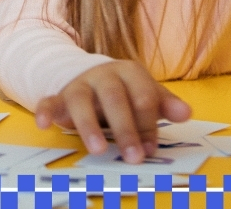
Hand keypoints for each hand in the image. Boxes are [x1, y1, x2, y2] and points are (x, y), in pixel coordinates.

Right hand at [35, 59, 190, 163]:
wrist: (88, 75)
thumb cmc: (123, 91)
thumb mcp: (145, 93)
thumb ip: (164, 104)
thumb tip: (186, 113)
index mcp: (129, 72)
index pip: (143, 96)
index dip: (148, 124)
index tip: (150, 150)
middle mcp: (104, 74)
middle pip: (115, 98)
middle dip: (126, 129)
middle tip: (134, 157)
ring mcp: (79, 84)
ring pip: (82, 100)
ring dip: (89, 125)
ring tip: (98, 150)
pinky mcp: (59, 95)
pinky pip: (49, 100)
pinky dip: (45, 110)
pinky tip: (44, 124)